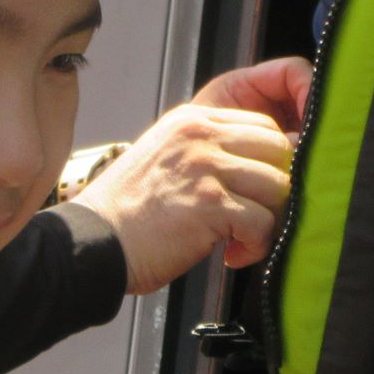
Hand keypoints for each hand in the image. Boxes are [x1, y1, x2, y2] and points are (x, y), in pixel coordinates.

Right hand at [68, 57, 311, 294]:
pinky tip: (232, 253)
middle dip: (277, 190)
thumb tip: (266, 166)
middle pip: (279, 149)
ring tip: (241, 237)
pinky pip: (264, 222)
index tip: (260, 191)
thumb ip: (210, 151)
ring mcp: (205, 167)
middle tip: (256, 216)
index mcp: (192, 120)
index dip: (274, 161)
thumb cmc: (130, 213)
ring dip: (269, 220)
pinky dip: (256, 245)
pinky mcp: (210, 204)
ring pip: (278, 186)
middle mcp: (200, 136)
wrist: (94, 243)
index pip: (264, 124)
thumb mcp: (167, 158)